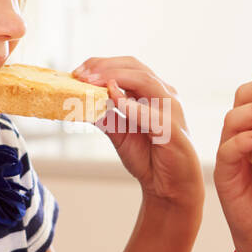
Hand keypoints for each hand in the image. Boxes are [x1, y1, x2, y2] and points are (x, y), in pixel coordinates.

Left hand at [73, 56, 203, 210]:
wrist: (168, 186)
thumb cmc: (148, 157)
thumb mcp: (119, 132)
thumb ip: (104, 114)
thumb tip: (80, 101)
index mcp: (153, 92)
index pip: (128, 66)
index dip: (102, 64)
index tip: (77, 71)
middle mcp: (165, 96)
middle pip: (136, 67)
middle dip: (106, 67)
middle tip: (81, 74)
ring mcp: (171, 112)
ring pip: (146, 82)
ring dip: (117, 78)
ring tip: (92, 83)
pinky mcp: (173, 132)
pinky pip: (153, 116)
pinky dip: (135, 107)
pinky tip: (116, 101)